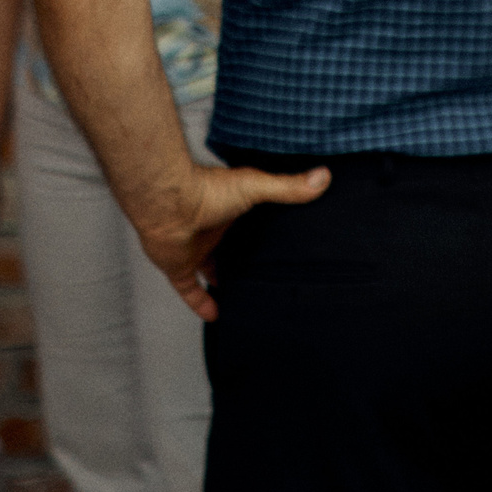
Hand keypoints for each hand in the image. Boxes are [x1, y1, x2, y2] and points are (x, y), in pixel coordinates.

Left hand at [138, 161, 331, 320]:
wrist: (168, 205)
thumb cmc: (206, 190)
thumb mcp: (257, 186)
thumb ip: (288, 187)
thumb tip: (324, 177)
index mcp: (230, 208)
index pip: (249, 222)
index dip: (262, 231)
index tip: (280, 241)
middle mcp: (212, 229)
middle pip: (230, 247)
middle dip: (244, 258)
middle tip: (265, 272)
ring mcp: (195, 248)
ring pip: (210, 268)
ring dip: (223, 279)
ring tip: (244, 294)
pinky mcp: (180, 266)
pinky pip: (190, 290)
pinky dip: (201, 303)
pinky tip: (216, 314)